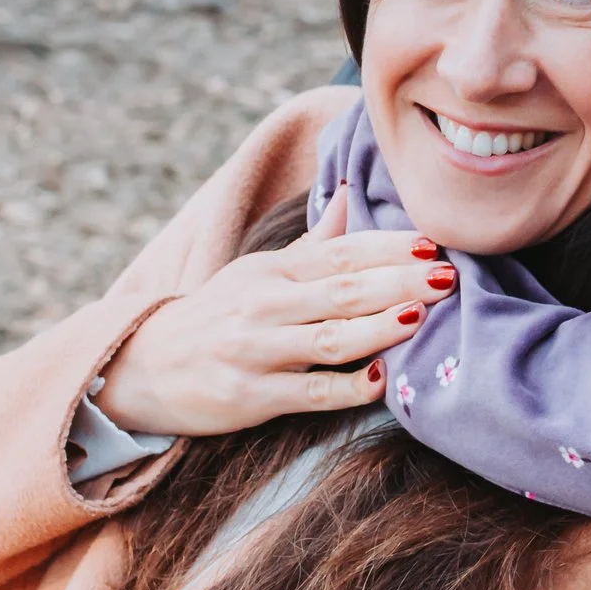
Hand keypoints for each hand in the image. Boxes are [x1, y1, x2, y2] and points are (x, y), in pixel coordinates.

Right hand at [97, 190, 454, 436]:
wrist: (142, 367)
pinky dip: (346, 386)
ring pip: (328, 337)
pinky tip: (381, 379)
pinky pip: (308, 393)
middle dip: (398, 281)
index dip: (387, 247)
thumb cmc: (218, 316)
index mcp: (273, 271)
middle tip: (447, 277)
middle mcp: (264, 304)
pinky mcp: (249, 396)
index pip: (340, 251)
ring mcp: (255, 350)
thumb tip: (351, 193)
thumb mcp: (260, 272)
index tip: (434, 243)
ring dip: (379, 326)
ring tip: (421, 316)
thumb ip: (313, 243)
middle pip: (342, 290)